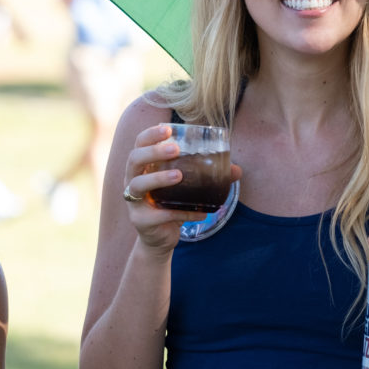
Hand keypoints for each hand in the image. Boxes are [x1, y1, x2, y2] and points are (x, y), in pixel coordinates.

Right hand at [122, 124, 240, 254]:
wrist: (160, 239)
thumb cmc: (171, 204)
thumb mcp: (186, 188)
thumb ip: (207, 177)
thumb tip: (236, 170)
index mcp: (142, 168)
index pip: (139, 144)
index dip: (150, 135)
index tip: (169, 129)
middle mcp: (132, 181)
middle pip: (134, 160)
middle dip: (153, 152)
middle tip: (175, 149)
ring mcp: (134, 202)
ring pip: (139, 185)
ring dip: (159, 178)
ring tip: (179, 176)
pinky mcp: (141, 221)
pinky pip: (160, 215)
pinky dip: (182, 213)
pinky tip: (201, 213)